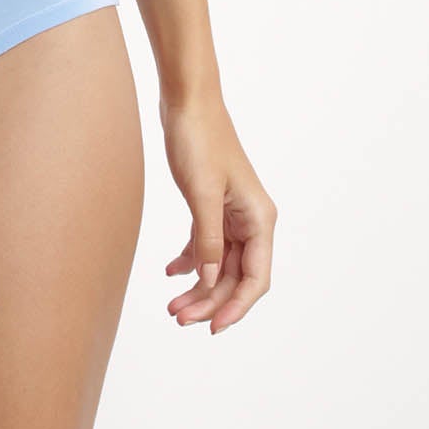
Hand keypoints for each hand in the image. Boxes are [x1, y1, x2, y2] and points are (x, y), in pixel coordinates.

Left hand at [159, 93, 275, 333]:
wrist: (186, 101)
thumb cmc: (198, 139)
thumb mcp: (201, 193)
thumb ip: (207, 239)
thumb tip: (209, 281)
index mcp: (258, 218)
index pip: (256, 278)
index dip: (236, 306)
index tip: (212, 327)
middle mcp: (251, 220)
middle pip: (234, 275)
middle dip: (209, 300)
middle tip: (178, 317)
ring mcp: (231, 213)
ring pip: (218, 263)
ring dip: (198, 286)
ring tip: (171, 306)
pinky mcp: (212, 205)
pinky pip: (205, 244)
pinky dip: (190, 260)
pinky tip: (169, 272)